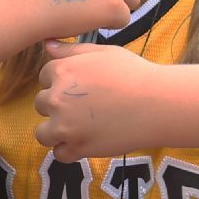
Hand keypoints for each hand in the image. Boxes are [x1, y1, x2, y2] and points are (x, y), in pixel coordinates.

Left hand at [34, 41, 161, 161]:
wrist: (157, 104)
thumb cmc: (134, 74)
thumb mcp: (103, 53)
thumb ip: (71, 50)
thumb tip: (46, 45)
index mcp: (62, 71)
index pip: (44, 77)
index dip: (60, 82)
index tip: (80, 87)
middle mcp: (57, 98)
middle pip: (41, 104)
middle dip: (58, 105)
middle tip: (84, 106)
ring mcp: (65, 126)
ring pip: (44, 132)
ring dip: (57, 130)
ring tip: (81, 126)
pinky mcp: (77, 148)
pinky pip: (59, 154)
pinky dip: (70, 150)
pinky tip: (86, 140)